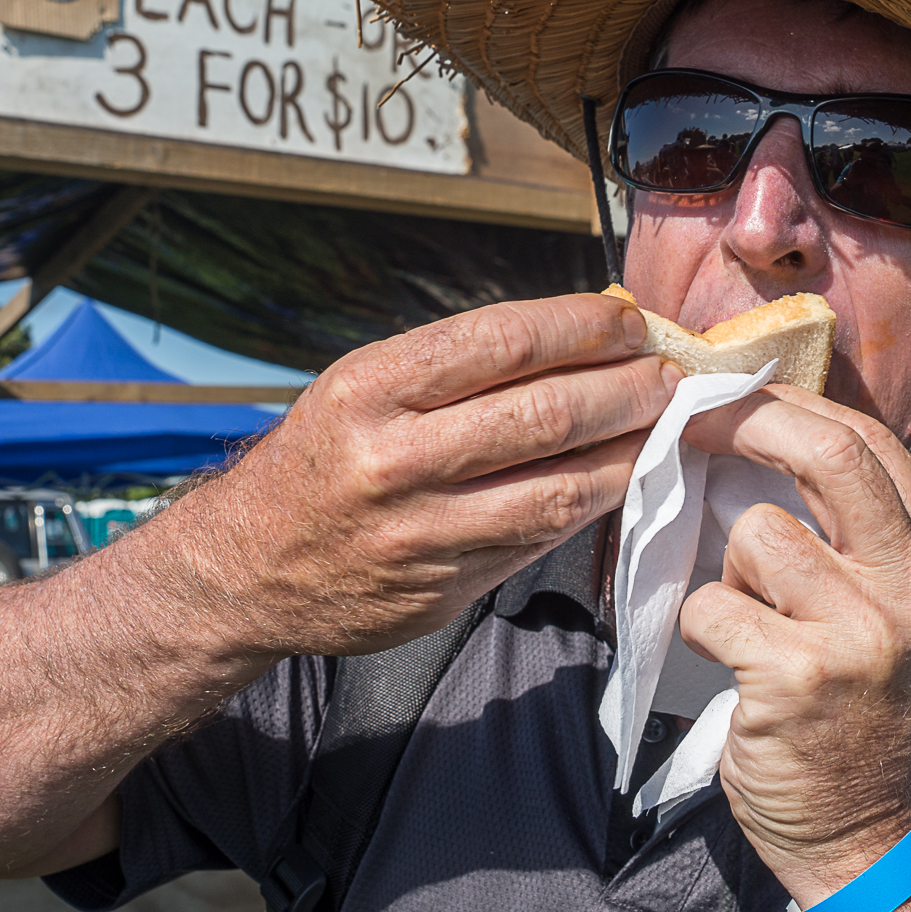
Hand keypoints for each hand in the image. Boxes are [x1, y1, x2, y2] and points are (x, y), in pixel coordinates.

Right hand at [175, 293, 676, 661]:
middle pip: (543, 415)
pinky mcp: (443, 592)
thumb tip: (573, 338)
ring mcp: (421, 534)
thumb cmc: (318, 460)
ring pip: (557, 488)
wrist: (243, 571)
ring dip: (626, 453)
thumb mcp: (359, 387)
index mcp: (369, 389)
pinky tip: (618, 479)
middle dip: (623, 389)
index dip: (579, 327)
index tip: (626, 320)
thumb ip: (454, 368)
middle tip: (667, 375)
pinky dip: (589, 506)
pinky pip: (538, 542)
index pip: (502, 342)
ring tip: (661, 424)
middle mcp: (393, 460)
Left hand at [676, 388, 910, 901]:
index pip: (870, 442)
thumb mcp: (889, 608)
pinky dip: (702, 627)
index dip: (790, 406)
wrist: (868, 832)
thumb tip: (759, 431)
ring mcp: (863, 632)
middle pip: (829, 455)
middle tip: (691, 426)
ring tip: (749, 617)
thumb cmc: (859, 710)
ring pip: (756, 532)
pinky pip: (713, 605)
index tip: (731, 398)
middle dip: (746, 425)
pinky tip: (732, 663)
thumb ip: (850, 530)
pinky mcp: (801, 676)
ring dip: (726, 566)